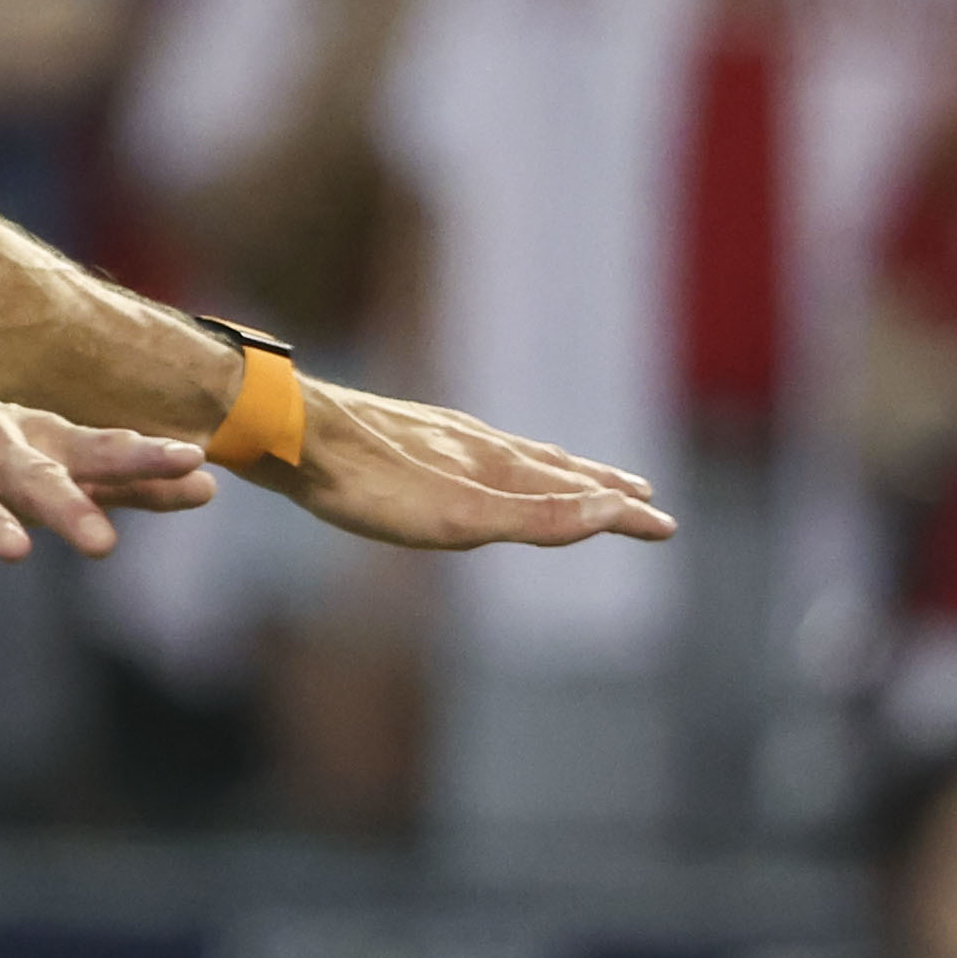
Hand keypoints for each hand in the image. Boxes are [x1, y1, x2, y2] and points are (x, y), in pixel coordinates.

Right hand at [0, 370, 214, 558]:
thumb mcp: (49, 461)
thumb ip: (122, 481)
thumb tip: (209, 487)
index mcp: (39, 446)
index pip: (100, 454)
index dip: (144, 461)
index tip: (193, 466)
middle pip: (39, 477)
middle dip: (70, 507)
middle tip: (103, 545)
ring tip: (14, 550)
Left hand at [276, 380, 675, 550]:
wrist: (290, 434)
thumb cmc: (369, 486)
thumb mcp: (459, 518)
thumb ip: (535, 517)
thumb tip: (613, 510)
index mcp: (497, 468)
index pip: (578, 494)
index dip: (621, 513)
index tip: (665, 523)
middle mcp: (477, 445)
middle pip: (554, 468)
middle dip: (600, 486)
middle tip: (639, 492)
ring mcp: (439, 437)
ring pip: (514, 455)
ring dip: (554, 470)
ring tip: (577, 475)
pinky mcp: (400, 435)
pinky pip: (471, 448)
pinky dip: (501, 460)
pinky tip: (477, 459)